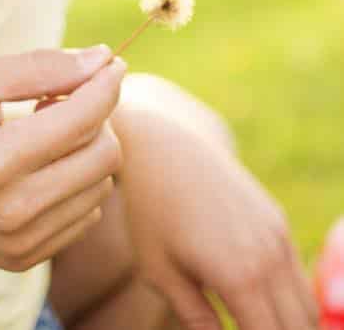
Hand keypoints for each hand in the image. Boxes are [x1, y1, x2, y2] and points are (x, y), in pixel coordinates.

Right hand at [0, 46, 125, 270]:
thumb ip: (38, 67)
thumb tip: (101, 59)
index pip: (83, 119)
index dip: (104, 83)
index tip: (109, 62)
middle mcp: (15, 210)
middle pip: (104, 156)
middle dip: (96, 116)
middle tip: (60, 96)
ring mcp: (22, 241)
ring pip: (100, 185)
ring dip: (85, 148)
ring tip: (43, 129)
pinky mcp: (25, 257)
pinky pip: (84, 215)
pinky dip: (74, 181)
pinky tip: (38, 162)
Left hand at [114, 86, 317, 329]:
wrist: (162, 145)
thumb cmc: (150, 210)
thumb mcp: (159, 271)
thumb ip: (194, 317)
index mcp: (239, 276)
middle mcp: (269, 257)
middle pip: (298, 328)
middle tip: (242, 328)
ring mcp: (278, 235)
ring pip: (306, 306)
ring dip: (288, 324)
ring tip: (250, 321)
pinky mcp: (278, 220)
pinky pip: (298, 275)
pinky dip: (289, 299)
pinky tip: (259, 303)